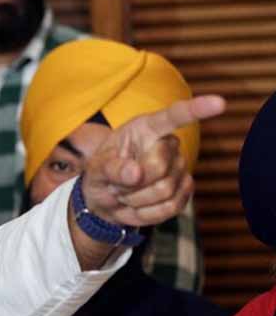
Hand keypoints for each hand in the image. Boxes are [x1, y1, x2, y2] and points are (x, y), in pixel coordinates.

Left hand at [69, 95, 224, 270]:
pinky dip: (146, 212)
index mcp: (146, 128)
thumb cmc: (102, 173)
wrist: (106, 198)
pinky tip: (137, 204)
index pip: (173, 116)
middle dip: (131, 182)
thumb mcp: (96, 168)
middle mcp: (169, 145)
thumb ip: (112, 168)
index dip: (196, 109)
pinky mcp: (185, 191)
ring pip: (164, 191)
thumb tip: (136, 173)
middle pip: (159, 167)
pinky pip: (170, 208)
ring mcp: (180, 168)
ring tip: (125, 192)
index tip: (219, 102)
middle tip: (116, 183)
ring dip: (135, 198)